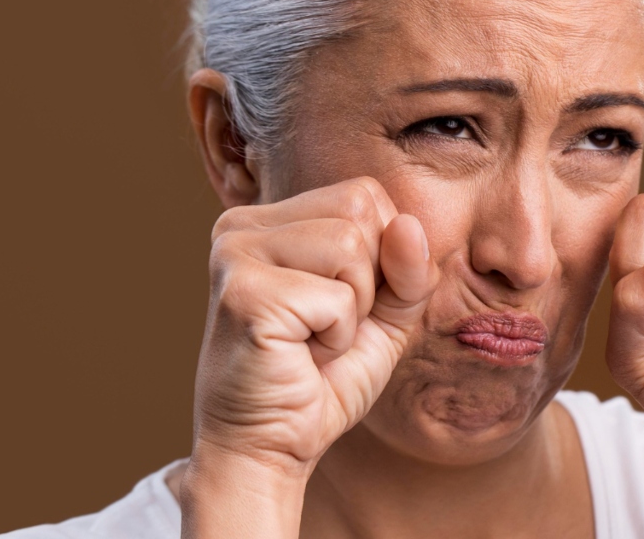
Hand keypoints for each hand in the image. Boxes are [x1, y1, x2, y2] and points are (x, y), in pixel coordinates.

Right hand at [188, 177, 438, 477]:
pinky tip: (302, 356)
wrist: (270, 448)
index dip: (383, 253)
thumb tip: (407, 224)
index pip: (364, 194)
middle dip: (369, 280)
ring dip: (353, 310)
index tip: (346, 306)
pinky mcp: (244, 293)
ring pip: (351, 245)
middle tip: (327, 327)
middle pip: (360, 208)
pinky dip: (338, 336)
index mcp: (269, 220)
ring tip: (314, 340)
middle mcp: (241, 226)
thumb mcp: (385, 314)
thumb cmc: (322, 380)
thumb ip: (407, 268)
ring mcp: (236, 255)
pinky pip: (337, 296)